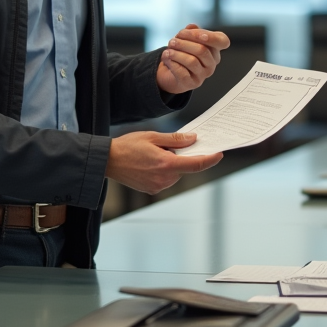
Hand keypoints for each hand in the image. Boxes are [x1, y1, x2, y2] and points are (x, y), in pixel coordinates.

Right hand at [105, 131, 221, 194]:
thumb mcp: (153, 136)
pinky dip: (164, 170)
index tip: (219, 154)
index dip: (210, 159)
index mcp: (166, 164)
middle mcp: (164, 179)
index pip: (196, 164)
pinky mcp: (152, 189)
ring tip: (154, 154)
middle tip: (168, 146)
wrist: (107, 161)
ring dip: (172, 164)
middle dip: (182, 157)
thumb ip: (176, 139)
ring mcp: (158, 186)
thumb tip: (193, 140)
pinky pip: (166, 179)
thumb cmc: (127, 146)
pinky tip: (151, 162)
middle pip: (185, 168)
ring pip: (176, 174)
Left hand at [156, 24, 230, 95]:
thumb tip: (192, 26)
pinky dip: (172, 63)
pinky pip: (182, 72)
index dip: (212, 37)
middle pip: (202, 50)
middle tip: (172, 41)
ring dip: (176, 54)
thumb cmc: (181, 53)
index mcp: (214, 48)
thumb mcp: (185, 39)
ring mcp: (203, 74)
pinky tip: (167, 59)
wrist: (170, 72)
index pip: (222, 41)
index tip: (200, 35)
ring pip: (192, 61)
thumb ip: (190, 32)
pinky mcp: (192, 83)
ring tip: (167, 51)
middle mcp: (212, 62)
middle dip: (184, 43)